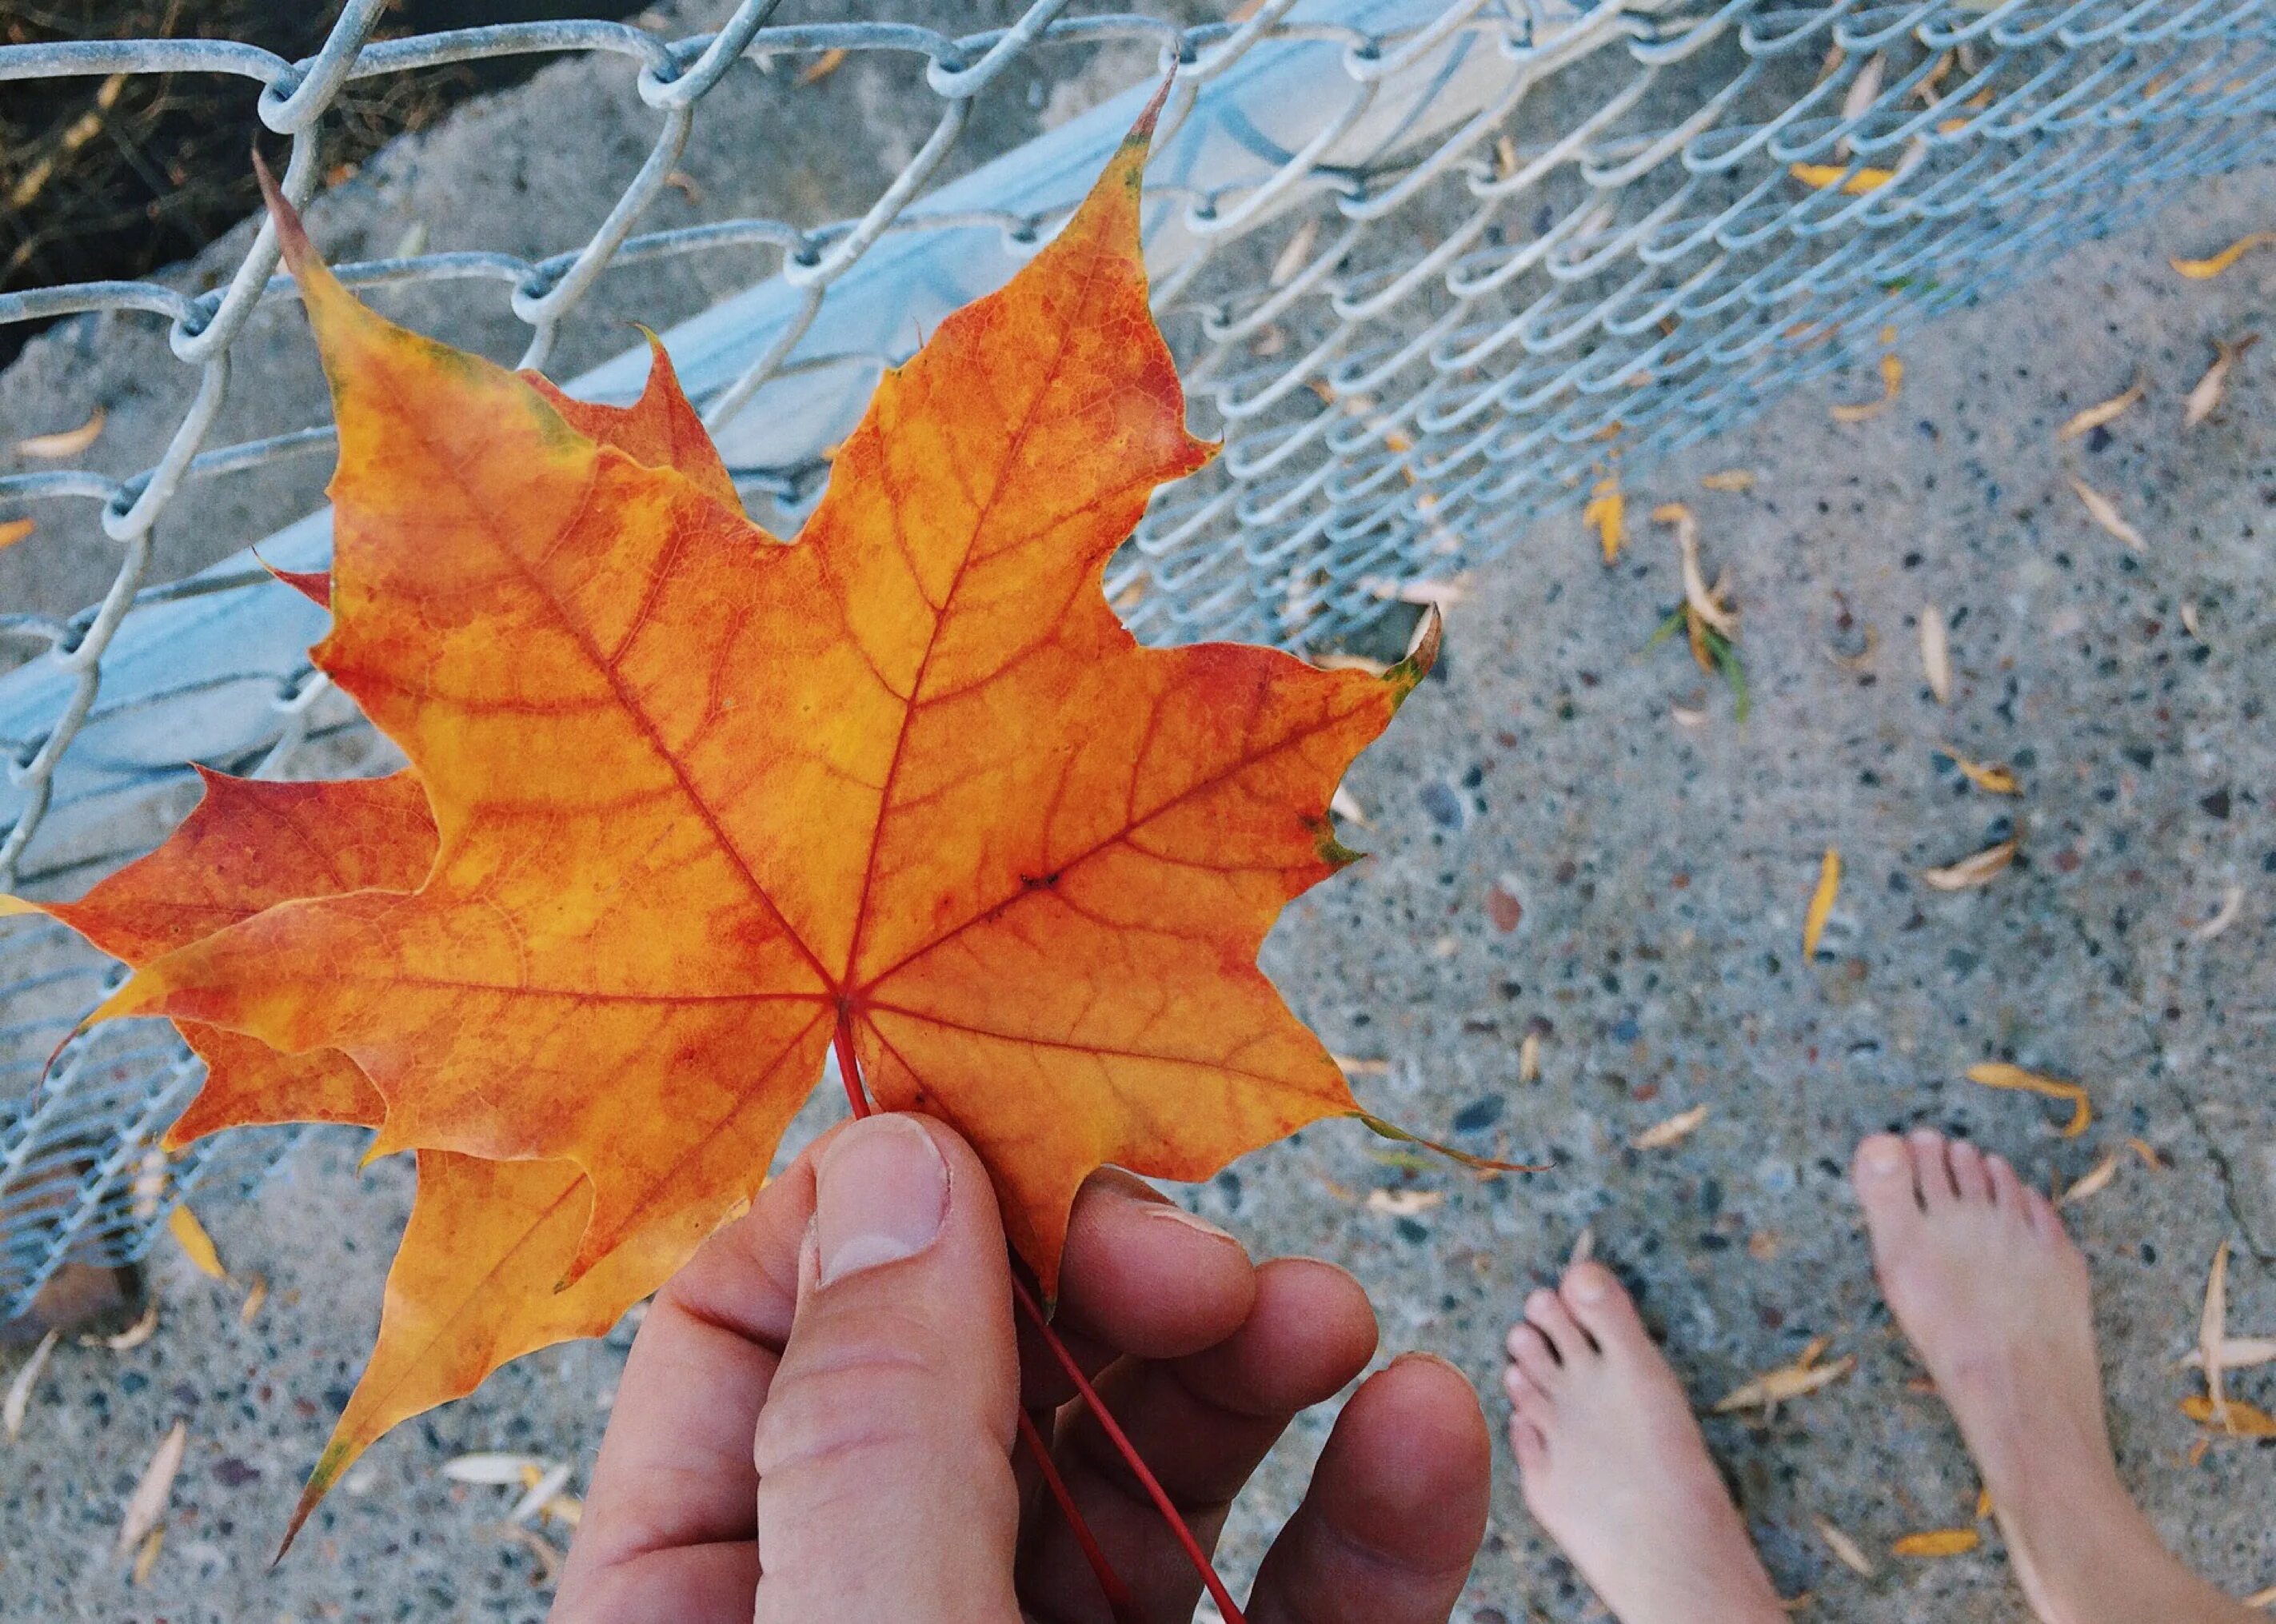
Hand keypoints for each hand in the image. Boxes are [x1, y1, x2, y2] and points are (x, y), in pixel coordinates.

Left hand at [553, 1112, 1489, 1621]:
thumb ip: (876, 1438)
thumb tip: (895, 1157)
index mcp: (707, 1603)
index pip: (751, 1322)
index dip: (894, 1206)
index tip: (1037, 1142)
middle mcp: (868, 1611)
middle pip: (976, 1368)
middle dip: (1106, 1278)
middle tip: (1211, 1265)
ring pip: (1146, 1467)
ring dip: (1254, 1365)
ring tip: (1337, 1317)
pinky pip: (1293, 1606)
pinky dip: (1369, 1518)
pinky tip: (1425, 1430)